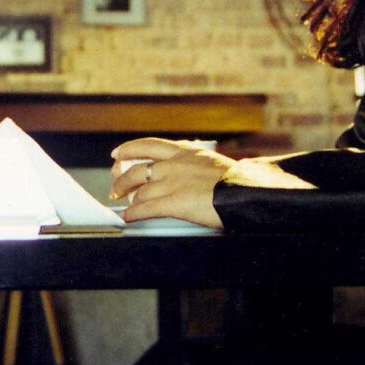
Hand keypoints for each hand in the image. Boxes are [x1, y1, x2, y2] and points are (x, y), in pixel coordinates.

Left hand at [109, 138, 233, 228]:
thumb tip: (183, 173)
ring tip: (126, 205)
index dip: (128, 150)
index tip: (117, 154)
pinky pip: (146, 209)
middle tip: (115, 187)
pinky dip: (133, 214)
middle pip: (137, 169)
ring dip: (129, 200)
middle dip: (122, 179)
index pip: (148, 146)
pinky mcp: (175, 202)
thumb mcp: (212, 162)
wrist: (249, 192)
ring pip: (140, 191)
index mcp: (185, 152)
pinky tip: (128, 218)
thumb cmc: (238, 181)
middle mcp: (175, 164)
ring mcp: (173, 183)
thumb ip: (193, 164)